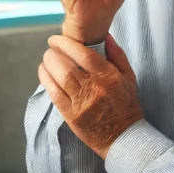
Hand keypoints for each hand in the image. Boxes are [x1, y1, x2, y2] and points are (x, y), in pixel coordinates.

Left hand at [39, 33, 141, 158]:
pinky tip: (44, 73)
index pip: (83, 54)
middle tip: (50, 49)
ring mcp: (82, 104)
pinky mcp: (72, 116)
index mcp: (108, 77)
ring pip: (59, 78)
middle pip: (66, 65)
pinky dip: (46, 80)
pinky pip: (54, 94)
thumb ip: (117, 55)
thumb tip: (104, 35)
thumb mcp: (129, 77)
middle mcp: (94, 89)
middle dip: (53, 54)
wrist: (124, 137)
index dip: (66, 43)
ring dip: (48, 65)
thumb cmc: (126, 105)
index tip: (56, 39)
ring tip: (46, 60)